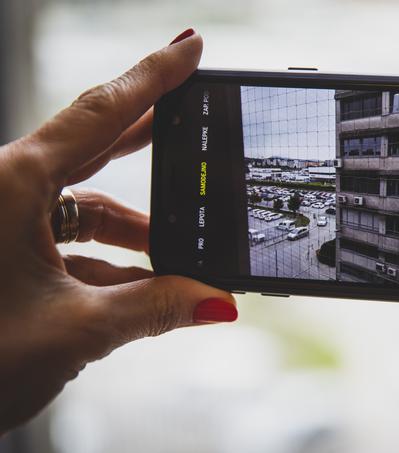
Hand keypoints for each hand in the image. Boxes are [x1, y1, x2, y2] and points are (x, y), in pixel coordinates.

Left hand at [0, 29, 236, 433]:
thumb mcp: (74, 330)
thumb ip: (156, 309)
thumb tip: (219, 301)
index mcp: (12, 183)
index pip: (100, 114)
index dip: (154, 76)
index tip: (191, 47)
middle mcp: (6, 189)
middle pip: (93, 146)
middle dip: (148, 136)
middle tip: (194, 119)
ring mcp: (3, 219)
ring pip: (82, 205)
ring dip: (132, 228)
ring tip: (179, 252)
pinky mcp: (3, 250)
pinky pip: (66, 239)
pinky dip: (106, 258)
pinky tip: (141, 282)